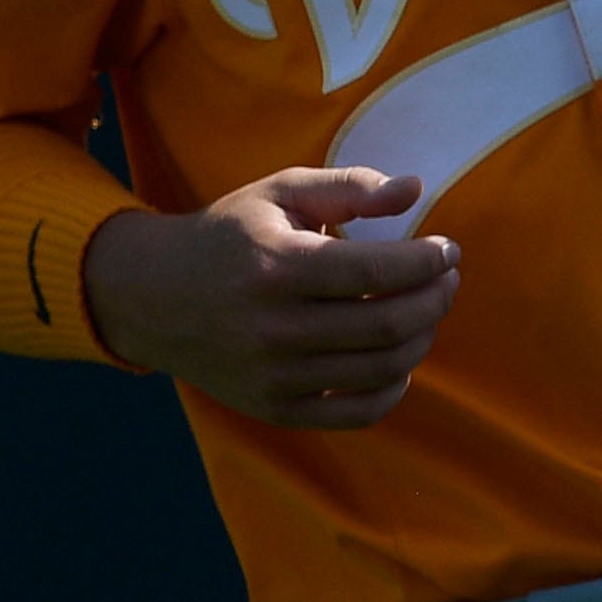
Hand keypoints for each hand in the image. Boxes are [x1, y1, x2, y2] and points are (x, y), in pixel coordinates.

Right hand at [81, 168, 461, 429]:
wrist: (152, 296)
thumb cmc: (228, 235)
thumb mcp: (279, 193)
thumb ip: (348, 188)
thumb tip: (416, 190)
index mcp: (277, 265)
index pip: (377, 270)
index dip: (428, 260)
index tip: (448, 249)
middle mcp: (275, 327)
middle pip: (388, 323)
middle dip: (436, 298)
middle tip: (447, 277)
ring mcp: (275, 376)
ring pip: (381, 369)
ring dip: (422, 337)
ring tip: (427, 310)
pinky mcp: (275, 409)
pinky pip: (357, 413)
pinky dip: (392, 388)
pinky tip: (398, 360)